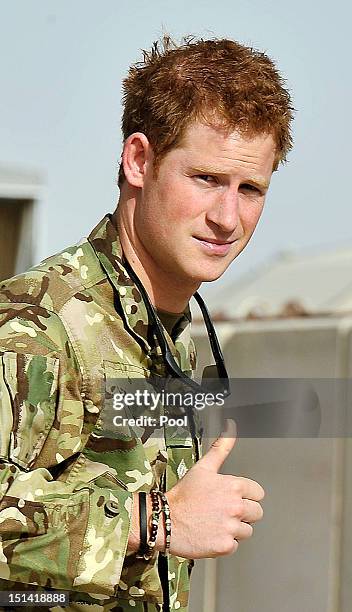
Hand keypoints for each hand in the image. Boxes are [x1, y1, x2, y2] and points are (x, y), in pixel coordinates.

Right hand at [164, 419, 264, 558]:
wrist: (164, 520)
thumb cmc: (183, 494)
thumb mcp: (203, 467)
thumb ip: (222, 447)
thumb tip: (232, 426)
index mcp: (233, 486)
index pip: (258, 493)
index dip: (244, 495)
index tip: (231, 497)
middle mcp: (236, 506)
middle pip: (256, 513)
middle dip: (243, 513)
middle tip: (223, 511)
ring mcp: (231, 527)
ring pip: (247, 530)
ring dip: (234, 528)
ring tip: (215, 522)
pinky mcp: (225, 546)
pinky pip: (235, 545)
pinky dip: (224, 543)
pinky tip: (211, 534)